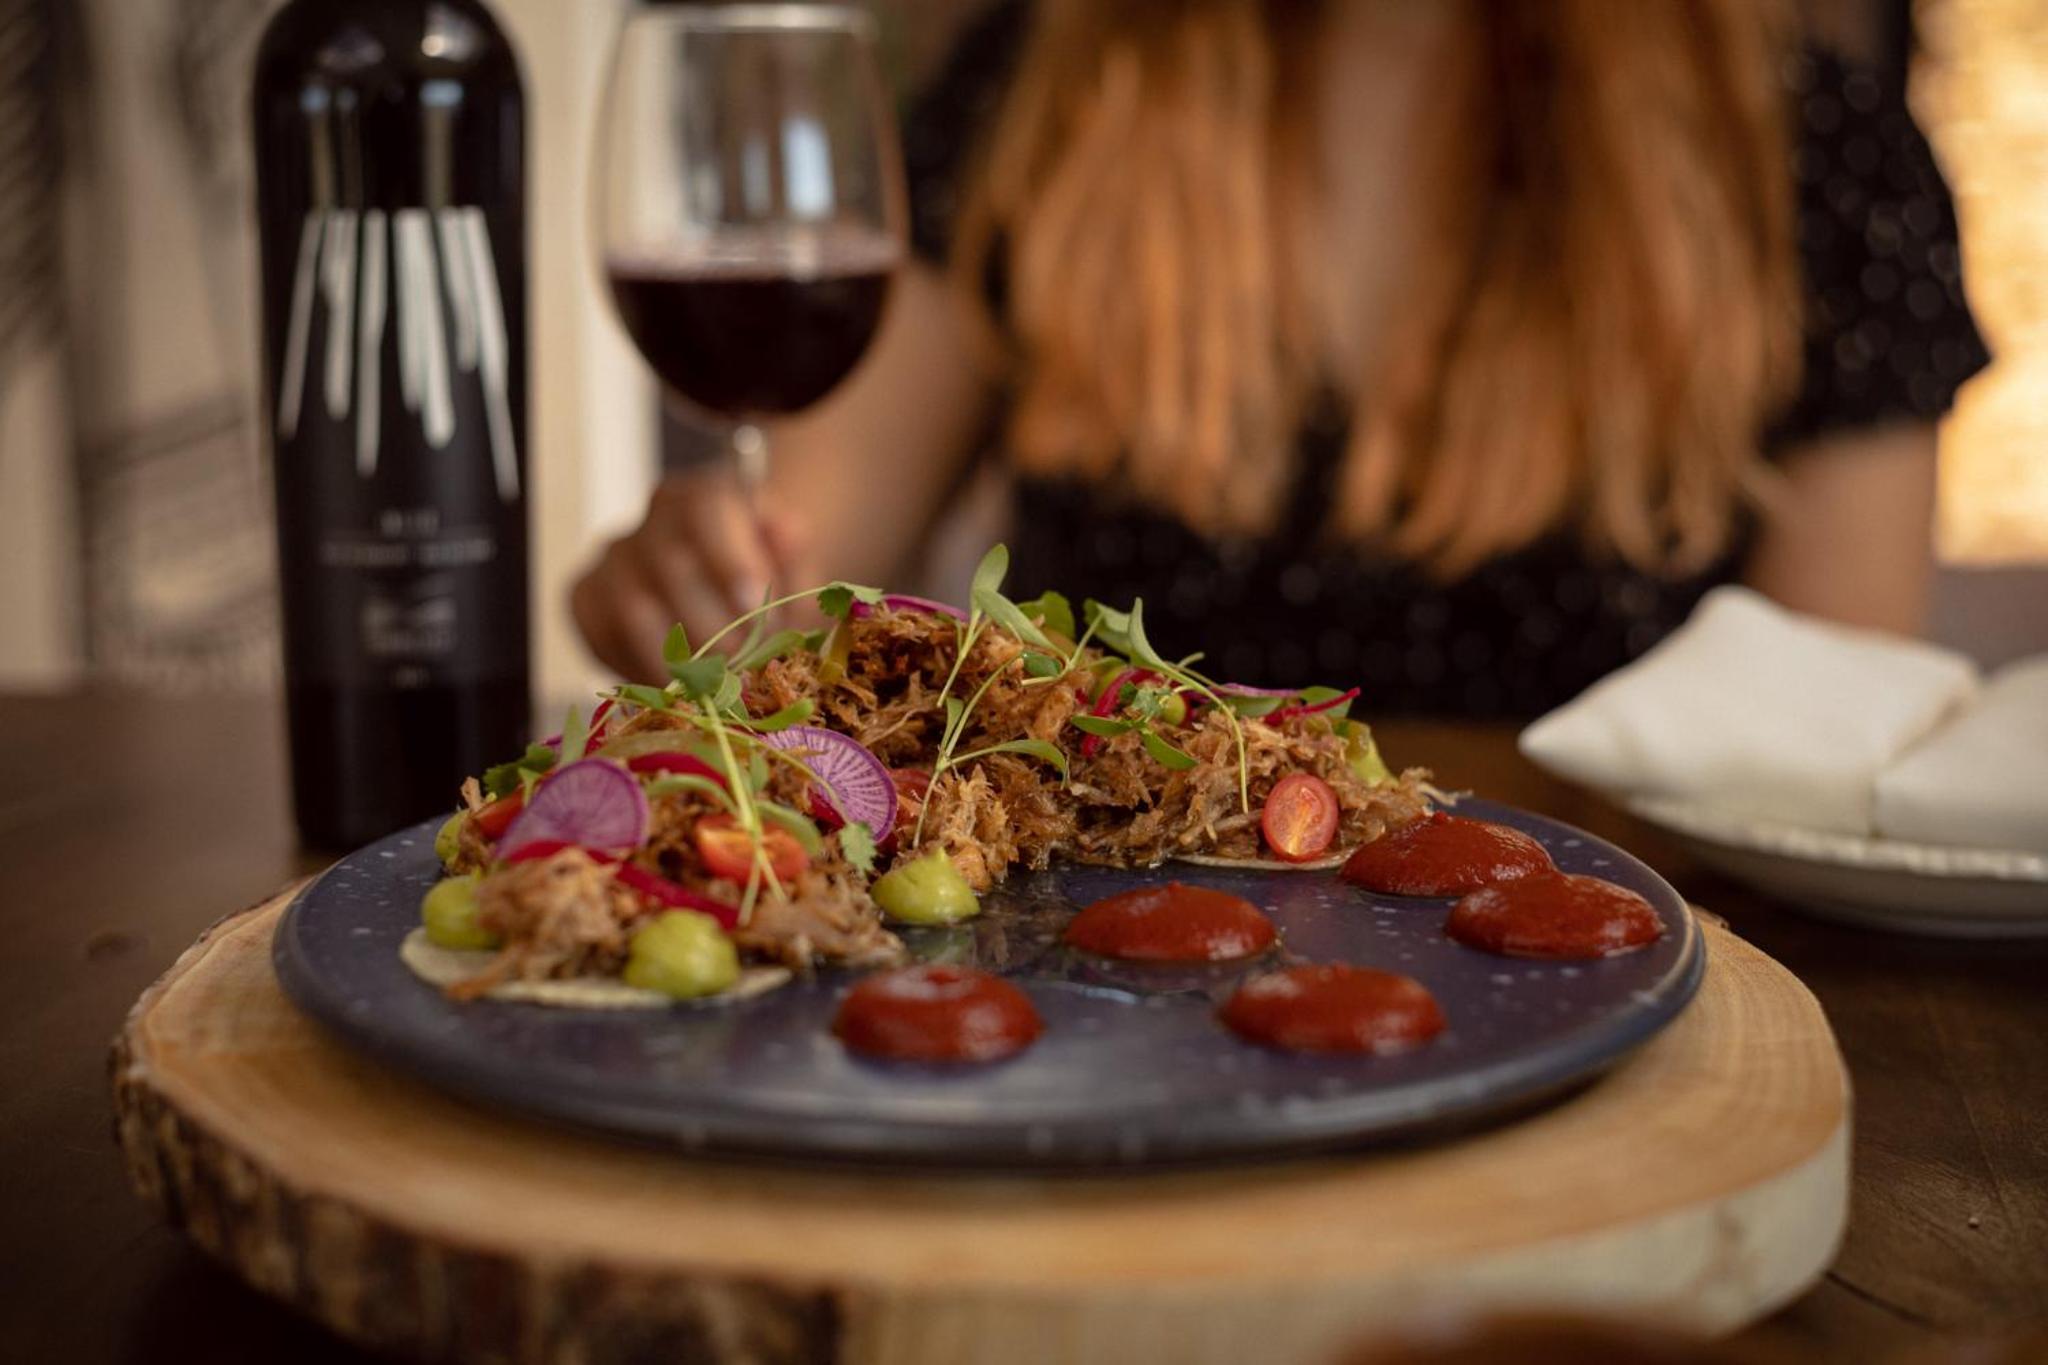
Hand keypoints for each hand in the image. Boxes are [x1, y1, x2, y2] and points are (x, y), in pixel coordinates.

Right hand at [571, 464, 809, 681]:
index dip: (727, 557)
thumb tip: (790, 532)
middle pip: (669, 566)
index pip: (704, 510)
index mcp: (704, 497)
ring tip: (719, 687)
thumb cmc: (765, 585)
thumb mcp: (794, 571)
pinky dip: (642, 669)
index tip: (751, 605)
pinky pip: (603, 636)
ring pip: (633, 607)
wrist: (727, 603)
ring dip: (681, 657)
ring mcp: (613, 560)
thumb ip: (795, 555)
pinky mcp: (586, 600)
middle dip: (714, 625)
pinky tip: (678, 688)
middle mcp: (652, 521)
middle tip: (747, 665)